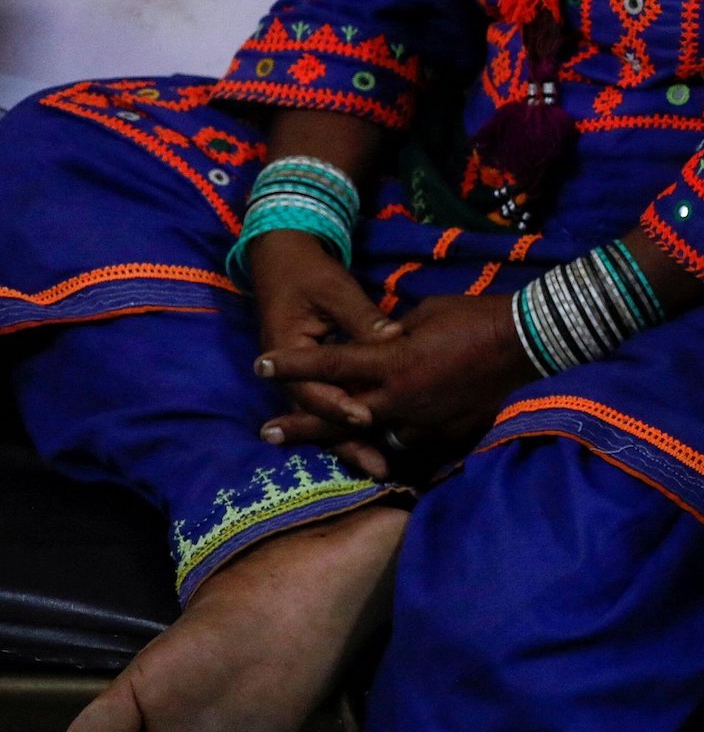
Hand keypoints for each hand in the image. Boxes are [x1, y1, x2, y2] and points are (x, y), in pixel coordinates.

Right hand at [249, 231, 402, 477]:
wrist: (282, 263)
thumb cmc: (308, 274)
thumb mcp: (334, 290)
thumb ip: (361, 318)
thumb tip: (392, 341)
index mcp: (285, 350)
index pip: (310, 390)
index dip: (338, 405)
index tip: (366, 415)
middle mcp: (287, 375)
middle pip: (318, 416)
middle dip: (347, 443)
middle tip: (379, 468)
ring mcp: (299, 379)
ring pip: (326, 417)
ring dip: (351, 442)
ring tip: (381, 468)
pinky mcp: (315, 378)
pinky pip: (332, 406)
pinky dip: (351, 424)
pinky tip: (377, 442)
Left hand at [257, 295, 536, 471]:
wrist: (525, 341)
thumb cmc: (473, 315)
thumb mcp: (423, 314)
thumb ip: (392, 334)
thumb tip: (378, 344)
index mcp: (391, 361)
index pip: (330, 364)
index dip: (292, 365)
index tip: (260, 366)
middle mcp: (398, 397)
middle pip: (338, 416)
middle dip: (301, 424)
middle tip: (267, 432)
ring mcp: (422, 419)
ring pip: (372, 437)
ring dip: (345, 442)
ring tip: (321, 448)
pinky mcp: (446, 432)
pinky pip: (411, 444)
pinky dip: (393, 446)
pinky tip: (382, 451)